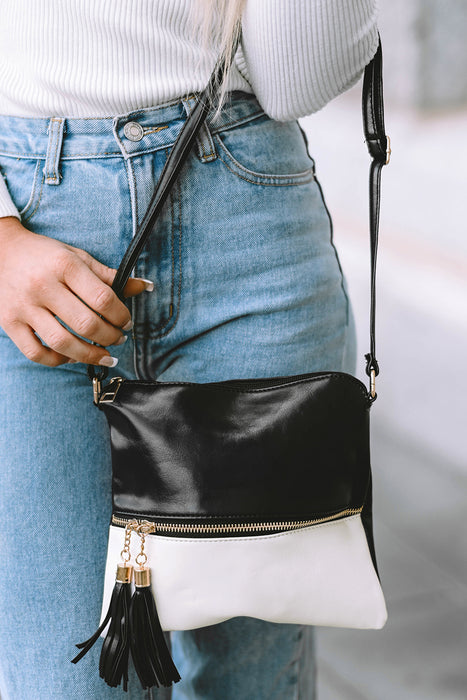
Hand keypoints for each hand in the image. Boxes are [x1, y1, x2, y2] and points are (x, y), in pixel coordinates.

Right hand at [0, 216, 152, 366]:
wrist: (1, 251)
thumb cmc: (45, 256)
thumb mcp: (78, 257)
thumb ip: (109, 275)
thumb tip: (144, 286)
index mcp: (64, 266)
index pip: (102, 298)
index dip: (121, 315)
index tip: (127, 321)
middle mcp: (43, 286)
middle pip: (86, 324)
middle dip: (110, 337)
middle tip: (119, 338)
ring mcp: (24, 307)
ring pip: (62, 343)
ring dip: (89, 355)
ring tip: (104, 355)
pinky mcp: (9, 323)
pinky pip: (36, 353)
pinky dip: (57, 360)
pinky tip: (71, 357)